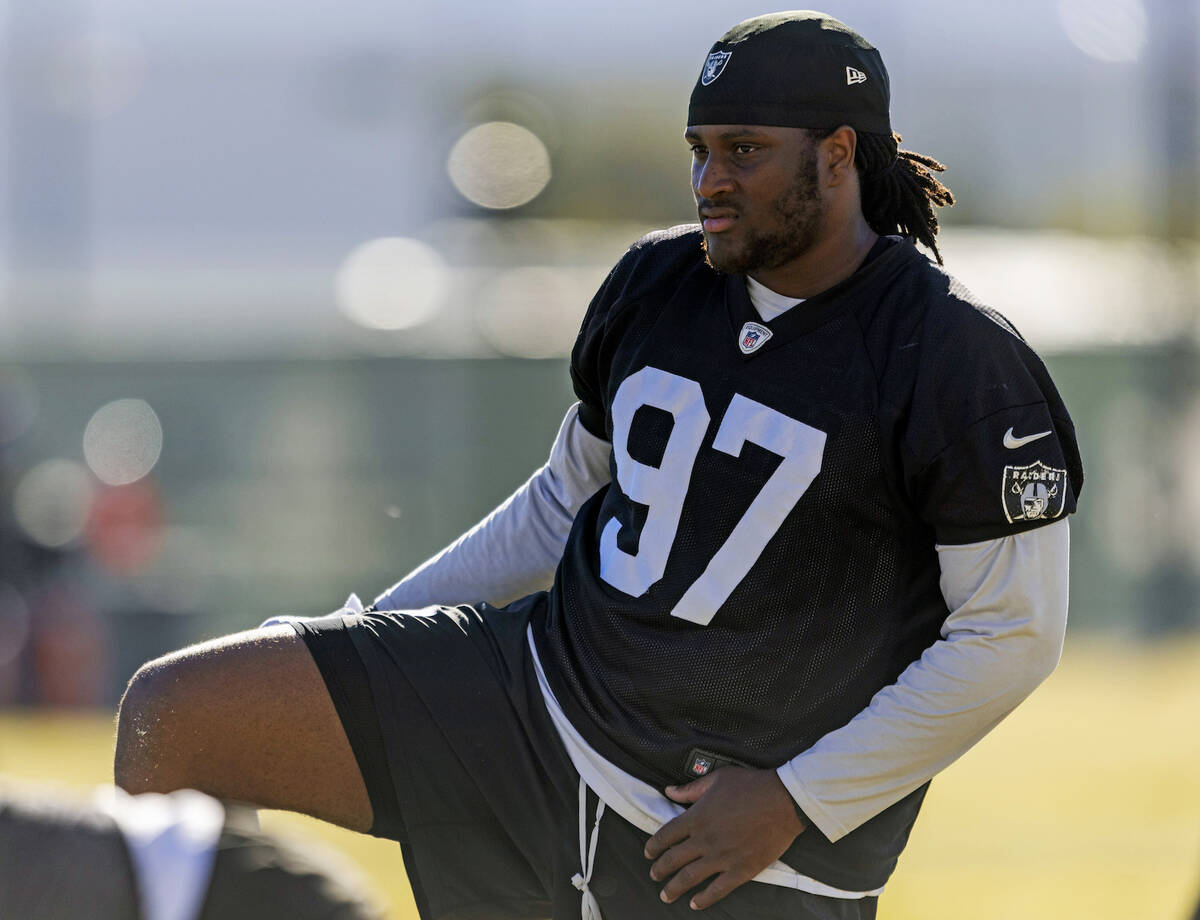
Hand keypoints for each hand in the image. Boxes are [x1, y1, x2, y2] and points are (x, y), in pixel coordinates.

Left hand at [643, 766, 805, 909]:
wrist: (783, 801)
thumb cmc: (750, 785)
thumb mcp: (717, 779)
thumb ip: (690, 789)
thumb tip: (668, 790)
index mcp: (696, 816)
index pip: (666, 835)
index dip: (653, 846)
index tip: (648, 853)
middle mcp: (704, 840)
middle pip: (673, 860)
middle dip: (659, 870)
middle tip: (654, 875)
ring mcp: (722, 857)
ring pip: (689, 878)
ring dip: (674, 888)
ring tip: (665, 895)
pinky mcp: (741, 870)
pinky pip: (717, 890)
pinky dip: (704, 899)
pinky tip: (695, 903)